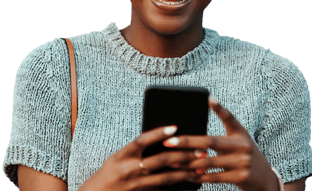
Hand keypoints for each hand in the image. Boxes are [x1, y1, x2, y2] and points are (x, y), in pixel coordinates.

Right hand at [80, 125, 201, 190]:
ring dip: (185, 171)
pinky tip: (190, 183)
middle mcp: (131, 169)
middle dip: (182, 154)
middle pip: (160, 160)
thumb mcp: (119, 156)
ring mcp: (138, 185)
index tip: (174, 127)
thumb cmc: (111, 171)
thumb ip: (138, 148)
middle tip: (200, 149)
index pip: (142, 141)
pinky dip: (178, 187)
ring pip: (166, 177)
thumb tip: (163, 137)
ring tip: (200, 166)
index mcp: (123, 155)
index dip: (158, 133)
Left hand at [163, 98, 278, 190]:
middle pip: (210, 142)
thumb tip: (204, 112)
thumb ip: (223, 130)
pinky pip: (214, 177)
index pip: (229, 117)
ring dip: (187, 162)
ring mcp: (242, 162)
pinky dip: (199, 176)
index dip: (220, 108)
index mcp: (240, 132)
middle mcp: (242, 145)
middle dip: (186, 142)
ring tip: (171, 161)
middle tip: (168, 142)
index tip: (209, 99)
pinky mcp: (240, 178)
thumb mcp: (239, 138)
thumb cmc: (245, 154)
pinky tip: (186, 175)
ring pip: (208, 162)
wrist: (266, 180)